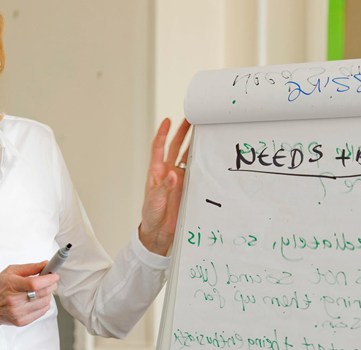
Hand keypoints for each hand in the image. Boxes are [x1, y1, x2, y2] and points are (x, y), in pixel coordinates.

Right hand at [0, 261, 58, 339]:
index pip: (35, 284)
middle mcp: (14, 301)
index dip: (48, 279)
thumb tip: (46, 264)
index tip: (54, 275)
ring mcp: (18, 313)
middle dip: (51, 285)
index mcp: (11, 285)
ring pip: (45, 303)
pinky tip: (38, 299)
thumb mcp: (11, 271)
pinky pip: (42, 312)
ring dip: (48, 294)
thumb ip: (30, 267)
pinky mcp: (22, 321)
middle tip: (51, 280)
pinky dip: (44, 304)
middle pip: (42, 293)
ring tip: (42, 290)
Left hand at [139, 118, 191, 255]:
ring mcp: (179, 179)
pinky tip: (210, 154)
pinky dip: (202, 163)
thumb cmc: (151, 215)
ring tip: (202, 131)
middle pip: (175, 148)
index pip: (159, 148)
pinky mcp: (188, 188)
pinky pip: (196, 172)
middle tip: (190, 119)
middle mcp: (168, 172)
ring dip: (193, 145)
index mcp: (156, 172)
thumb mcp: (155, 201)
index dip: (162, 134)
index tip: (167, 121)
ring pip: (187, 157)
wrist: (158, 232)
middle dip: (182, 133)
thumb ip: (164, 187)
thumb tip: (172, 174)